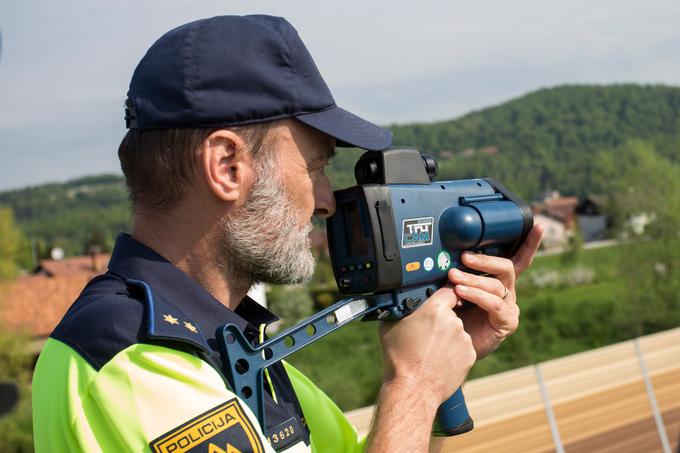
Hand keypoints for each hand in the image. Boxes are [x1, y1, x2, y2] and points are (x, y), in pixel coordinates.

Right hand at [378, 285, 476, 405]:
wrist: (413, 388)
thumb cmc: (398, 357)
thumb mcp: (390, 324)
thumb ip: (401, 307)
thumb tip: (398, 301)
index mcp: (435, 309)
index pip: (448, 290)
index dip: (444, 293)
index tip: (440, 297)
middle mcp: (454, 321)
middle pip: (452, 312)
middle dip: (442, 319)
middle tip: (426, 331)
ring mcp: (464, 339)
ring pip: (457, 330)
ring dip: (447, 336)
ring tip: (430, 350)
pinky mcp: (471, 355)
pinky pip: (462, 347)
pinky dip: (453, 351)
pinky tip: (439, 359)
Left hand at [450, 225, 542, 357]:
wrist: (448, 345)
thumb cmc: (451, 313)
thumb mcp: (452, 288)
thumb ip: (455, 274)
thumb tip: (443, 254)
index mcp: (498, 280)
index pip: (517, 259)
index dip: (528, 243)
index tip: (538, 225)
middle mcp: (507, 291)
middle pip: (506, 267)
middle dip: (485, 259)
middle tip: (464, 256)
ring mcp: (508, 306)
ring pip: (496, 284)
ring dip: (473, 278)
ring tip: (453, 277)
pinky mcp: (507, 322)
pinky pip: (494, 304)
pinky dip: (477, 296)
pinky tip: (461, 293)